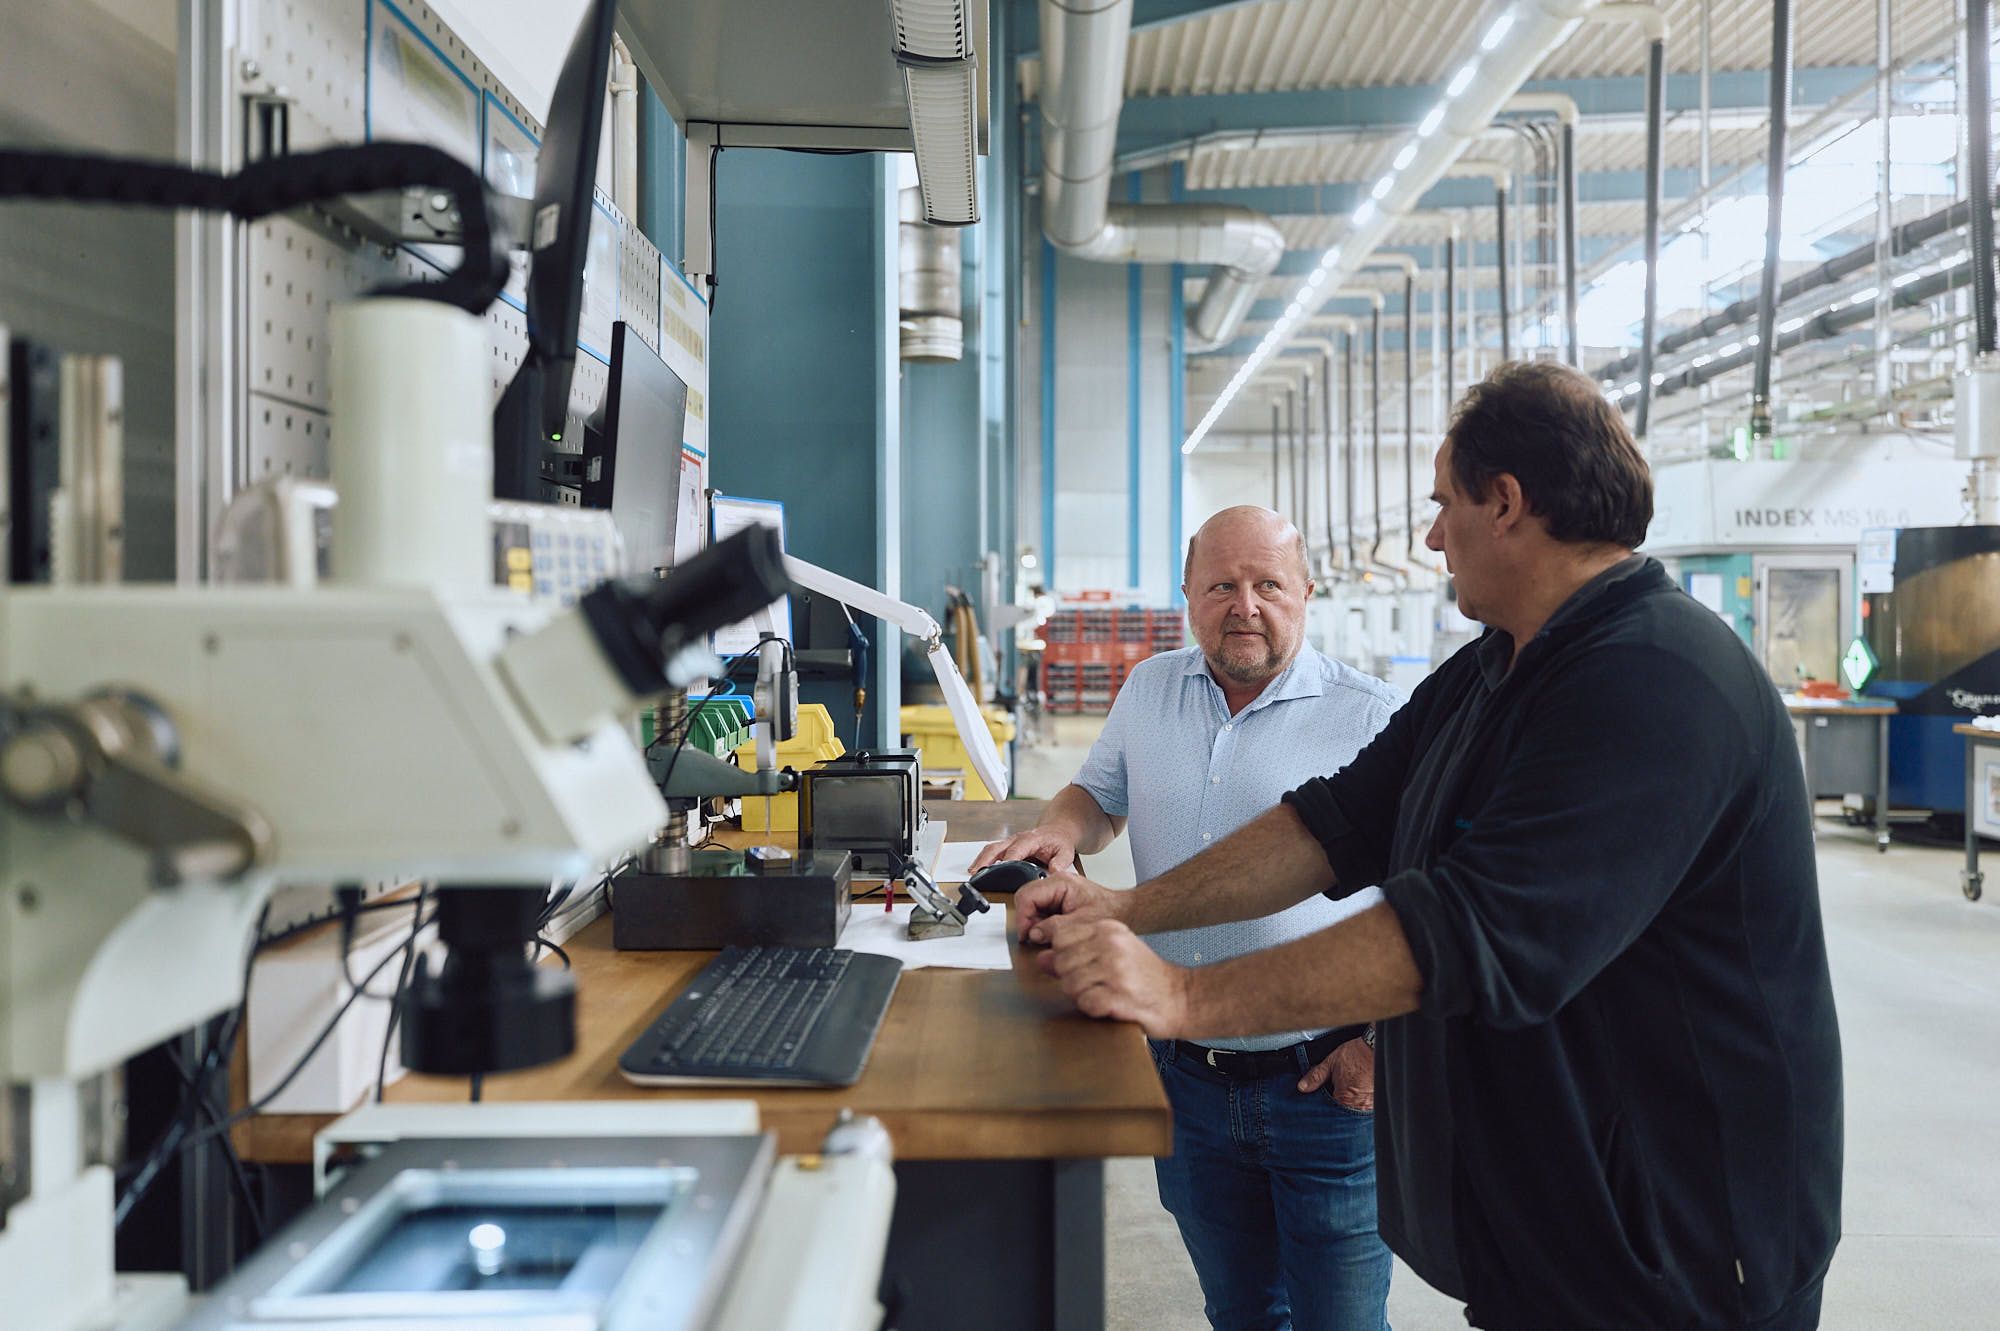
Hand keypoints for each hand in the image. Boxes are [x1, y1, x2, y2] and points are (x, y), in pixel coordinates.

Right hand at [970, 827, 1077, 874]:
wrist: (1056, 831)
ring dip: (981, 859)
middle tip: (978, 872)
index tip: (1000, 870)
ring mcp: (1010, 841)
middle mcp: (1017, 838)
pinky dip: (983, 859)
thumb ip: (1060, 863)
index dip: (1007, 859)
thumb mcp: (1065, 852)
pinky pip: (991, 850)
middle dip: (986, 859)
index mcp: (1031, 839)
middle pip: (998, 847)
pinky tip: (977, 869)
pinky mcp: (1006, 846)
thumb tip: (1053, 872)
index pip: (1016, 849)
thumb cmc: (1058, 841)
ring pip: (991, 848)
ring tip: (973, 872)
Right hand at [1014, 868, 1120, 942]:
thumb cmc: (1109, 912)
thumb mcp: (1081, 923)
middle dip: (1027, 920)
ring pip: (1030, 904)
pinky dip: (1040, 922)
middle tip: (1033, 938)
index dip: (1023, 917)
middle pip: (1026, 898)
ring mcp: (1055, 889)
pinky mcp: (1057, 897)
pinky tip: (1051, 932)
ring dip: (1034, 922)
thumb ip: (1056, 928)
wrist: (1123, 910)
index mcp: (1060, 882)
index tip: (1025, 936)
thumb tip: (1033, 934)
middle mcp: (1055, 881)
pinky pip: (1039, 908)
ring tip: (1045, 936)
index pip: (1027, 895)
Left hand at [1038, 917, 1190, 1037]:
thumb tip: (1042, 958)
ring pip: (1069, 983)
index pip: (1060, 936)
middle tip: (1091, 984)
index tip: (1073, 965)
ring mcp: (1116, 970)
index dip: (1060, 955)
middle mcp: (1111, 946)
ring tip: (1101, 994)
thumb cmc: (1145, 975)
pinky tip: (1107, 1004)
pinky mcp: (1119, 996)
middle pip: (1061, 961)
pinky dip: (1092, 1009)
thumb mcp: (1113, 953)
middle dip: (1069, 978)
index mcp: (1108, 929)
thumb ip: (1076, 953)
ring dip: (1081, 995)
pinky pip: (1085, 1003)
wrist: (1180, 996)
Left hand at [1296, 1036, 1373, 1110]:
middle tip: (1337, 1090)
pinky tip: (1357, 1090)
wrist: (1377, 1047)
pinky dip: (1360, 1101)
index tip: (1323, 1097)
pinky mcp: (1377, 1101)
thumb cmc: (1356, 1054)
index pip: (1329, 1111)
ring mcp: (1369, 1105)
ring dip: (1350, 1103)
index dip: (1324, 1105)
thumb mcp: (1331, 1062)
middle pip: (1342, 1112)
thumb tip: (1302, 1087)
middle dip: (1337, 1104)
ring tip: (1348, 1089)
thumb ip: (1316, 1076)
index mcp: (1344, 1099)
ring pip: (1354, 1110)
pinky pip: (1365, 1106)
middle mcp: (1358, 1106)